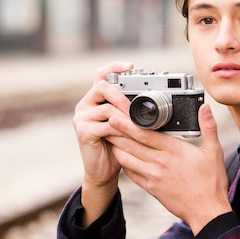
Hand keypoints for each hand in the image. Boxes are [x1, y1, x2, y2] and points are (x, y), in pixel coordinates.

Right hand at [72, 61, 132, 225]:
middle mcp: (85, 105)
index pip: (101, 75)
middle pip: (102, 87)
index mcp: (95, 99)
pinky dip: (121, 129)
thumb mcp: (127, 124)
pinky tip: (132, 133)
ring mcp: (82, 118)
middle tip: (139, 105)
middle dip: (123, 95)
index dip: (114, 67)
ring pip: (106, 107)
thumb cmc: (119, 146)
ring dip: (126, 114)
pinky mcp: (83, 132)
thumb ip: (132, 110)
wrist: (104, 172)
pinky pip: (105, 125)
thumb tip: (157, 95)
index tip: (131, 65)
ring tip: (140, 122)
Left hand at [107, 103, 231, 234]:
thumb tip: (205, 108)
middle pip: (131, 144)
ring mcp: (153, 177)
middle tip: (105, 121)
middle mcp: (160, 163)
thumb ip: (208, 127)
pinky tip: (122, 156)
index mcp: (174, 150)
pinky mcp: (151, 188)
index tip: (115, 115)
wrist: (206, 212)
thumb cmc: (211, 182)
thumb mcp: (214, 152)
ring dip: (117, 147)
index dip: (127, 124)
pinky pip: (131, 173)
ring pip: (127, 159)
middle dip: (116, 132)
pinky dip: (124, 163)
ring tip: (109, 136)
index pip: (144, 134)